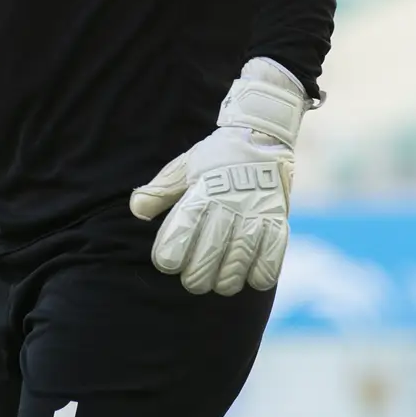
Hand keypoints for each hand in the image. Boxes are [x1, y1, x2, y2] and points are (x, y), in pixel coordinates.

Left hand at [130, 58, 308, 295]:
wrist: (261, 136)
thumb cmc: (215, 158)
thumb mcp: (184, 168)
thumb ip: (160, 191)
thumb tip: (137, 210)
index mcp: (202, 191)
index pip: (181, 231)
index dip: (170, 255)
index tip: (167, 263)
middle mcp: (229, 204)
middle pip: (208, 256)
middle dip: (196, 277)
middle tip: (193, 279)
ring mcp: (256, 214)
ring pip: (238, 264)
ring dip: (226, 280)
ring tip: (219, 280)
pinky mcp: (278, 222)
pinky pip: (270, 261)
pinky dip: (259, 274)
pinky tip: (250, 274)